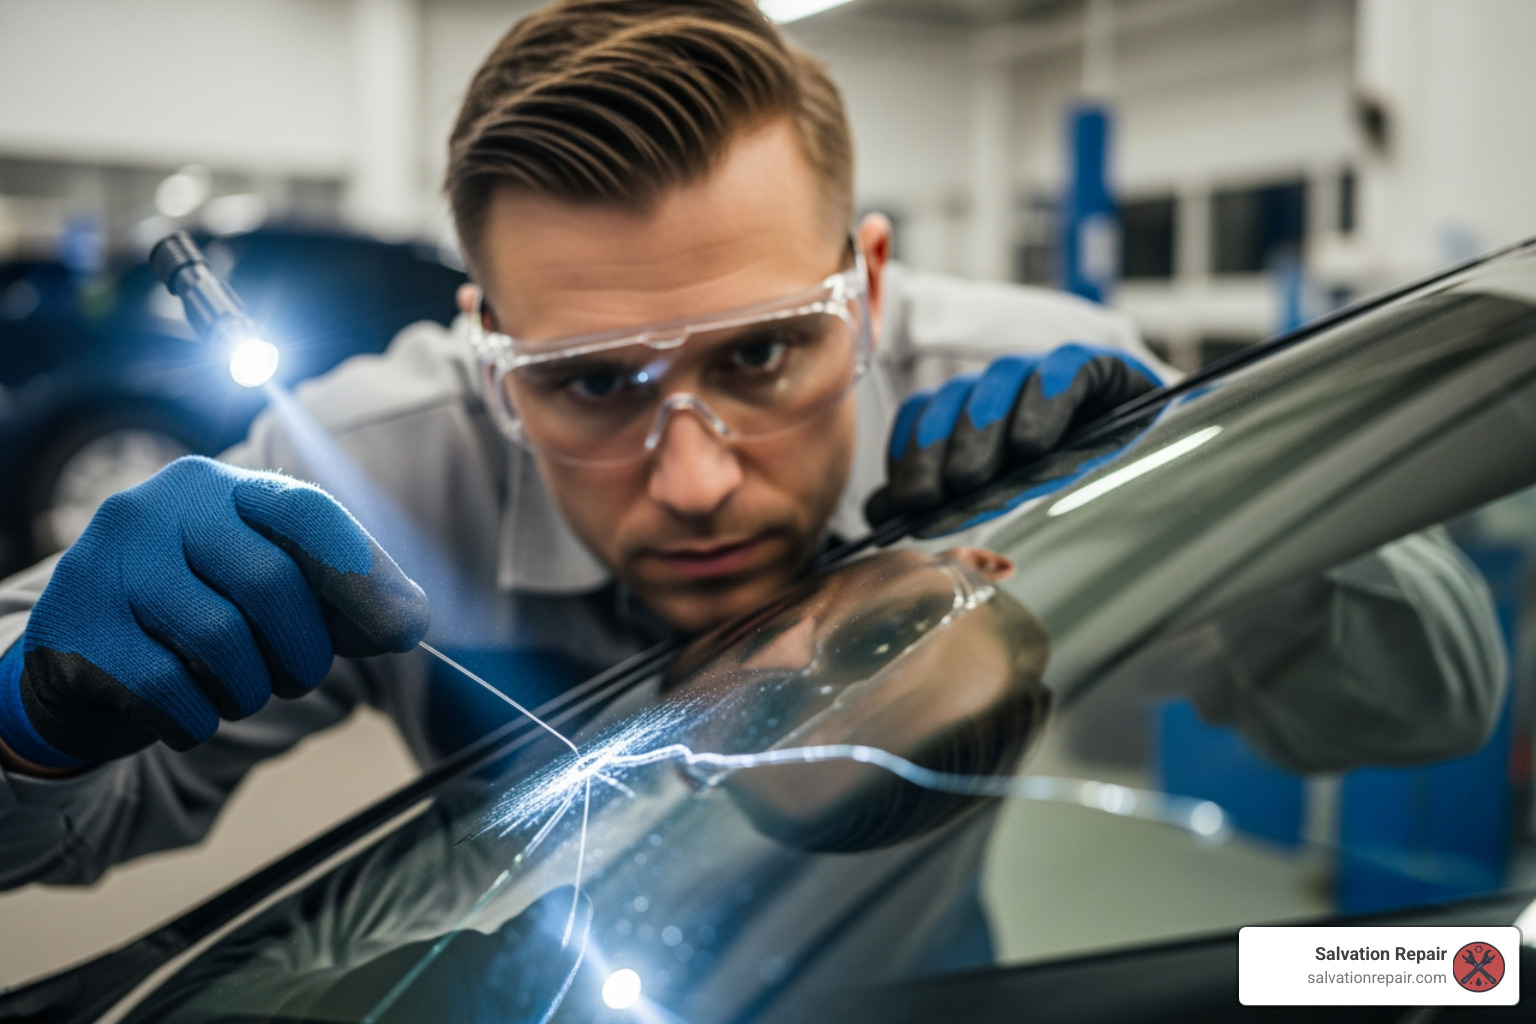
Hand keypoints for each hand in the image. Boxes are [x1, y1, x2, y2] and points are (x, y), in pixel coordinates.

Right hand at [0, 456, 428, 770]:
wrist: (87, 664)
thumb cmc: (205, 621)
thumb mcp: (279, 595)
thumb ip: (349, 599)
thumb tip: (411, 618)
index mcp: (221, 487)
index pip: (306, 511)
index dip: (363, 573)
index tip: (404, 631)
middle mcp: (157, 508)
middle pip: (269, 582)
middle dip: (303, 652)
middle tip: (297, 677)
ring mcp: (107, 564)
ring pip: (219, 640)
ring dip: (249, 691)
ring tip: (238, 691)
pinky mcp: (74, 630)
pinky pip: (167, 689)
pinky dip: (197, 719)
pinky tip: (190, 713)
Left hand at [866, 344, 1161, 525]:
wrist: (1163, 480)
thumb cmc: (1074, 495)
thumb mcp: (1001, 499)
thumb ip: (939, 498)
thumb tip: (878, 513)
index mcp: (975, 415)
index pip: (924, 416)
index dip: (909, 453)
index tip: (905, 501)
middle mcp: (1007, 390)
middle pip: (955, 399)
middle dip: (936, 451)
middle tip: (933, 496)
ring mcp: (1051, 375)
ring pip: (1001, 382)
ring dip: (980, 431)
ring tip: (974, 478)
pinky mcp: (1100, 368)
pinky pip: (1066, 370)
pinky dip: (1044, 400)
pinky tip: (1032, 442)